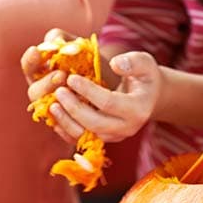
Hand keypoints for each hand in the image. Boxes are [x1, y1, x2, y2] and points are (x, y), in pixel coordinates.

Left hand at [44, 51, 162, 143]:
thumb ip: (133, 62)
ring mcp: (114, 137)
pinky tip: (55, 116)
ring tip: (53, 105)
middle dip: (74, 108)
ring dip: (66, 121)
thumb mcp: (145, 63)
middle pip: (95, 123)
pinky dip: (65, 130)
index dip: (88, 91)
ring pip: (85, 135)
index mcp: (138, 109)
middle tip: (58, 91)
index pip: (109, 103)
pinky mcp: (103, 139)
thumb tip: (115, 64)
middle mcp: (127, 128)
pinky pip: (81, 140)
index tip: (71, 78)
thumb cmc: (145, 77)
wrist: (148, 98)